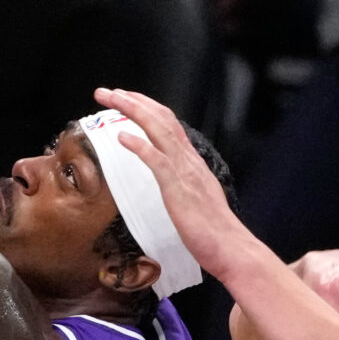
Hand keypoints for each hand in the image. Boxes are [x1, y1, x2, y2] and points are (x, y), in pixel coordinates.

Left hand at [92, 87, 258, 280]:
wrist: (230, 248)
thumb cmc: (211, 230)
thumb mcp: (194, 197)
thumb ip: (181, 182)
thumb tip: (167, 177)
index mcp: (191, 161)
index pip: (168, 123)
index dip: (145, 107)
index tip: (125, 99)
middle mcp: (188, 159)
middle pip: (160, 117)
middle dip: (133, 100)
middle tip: (108, 92)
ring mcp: (184, 171)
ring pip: (158, 129)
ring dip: (132, 110)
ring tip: (111, 99)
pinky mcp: (177, 188)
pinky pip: (157, 160)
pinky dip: (139, 145)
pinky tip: (121, 137)